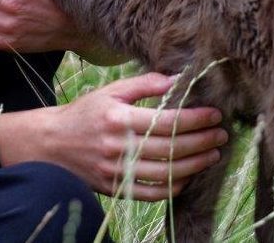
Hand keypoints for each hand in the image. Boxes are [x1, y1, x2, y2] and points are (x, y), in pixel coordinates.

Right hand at [33, 72, 227, 199]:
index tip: (215, 114)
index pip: (166, 120)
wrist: (51, 144)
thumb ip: (145, 84)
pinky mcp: (115, 189)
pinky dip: (173, 187)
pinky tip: (188, 176)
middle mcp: (117, 146)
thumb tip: (179, 80)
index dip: (195, 119)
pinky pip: (151, 193)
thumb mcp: (111, 91)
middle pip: (171, 148)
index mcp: (118, 117)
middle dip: (202, 141)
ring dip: (196, 165)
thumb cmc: (85, 113)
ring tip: (213, 154)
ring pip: (166, 173)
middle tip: (222, 134)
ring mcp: (116, 171)